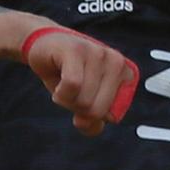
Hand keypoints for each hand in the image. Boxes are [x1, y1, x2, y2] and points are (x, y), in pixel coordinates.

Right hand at [20, 21, 137, 133]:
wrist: (44, 45)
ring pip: (83, 100)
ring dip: (65, 101)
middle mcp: (116, 62)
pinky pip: (72, 85)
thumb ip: (92, 120)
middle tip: (70, 94)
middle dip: (77, 108)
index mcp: (125, 74)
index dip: (91, 115)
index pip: (112, 115)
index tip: (83, 101)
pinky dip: (60, 94)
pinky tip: (57, 86)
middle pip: (97, 110)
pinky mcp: (76, 51)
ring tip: (62, 87)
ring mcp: (97, 53)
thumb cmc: (66, 73)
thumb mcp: (83, 100)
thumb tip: (86, 124)